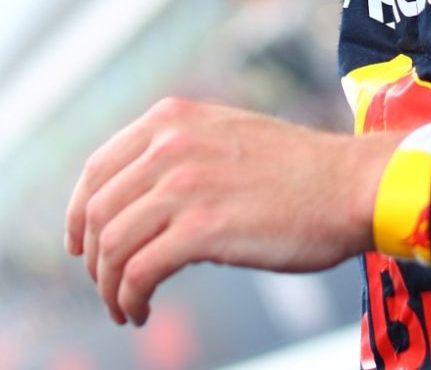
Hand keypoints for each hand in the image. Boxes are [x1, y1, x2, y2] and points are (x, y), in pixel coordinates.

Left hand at [66, 96, 402, 325]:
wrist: (352, 185)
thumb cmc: (301, 171)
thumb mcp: (228, 135)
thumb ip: (182, 152)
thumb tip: (141, 199)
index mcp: (172, 119)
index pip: (96, 168)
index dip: (78, 213)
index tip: (79, 244)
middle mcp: (171, 145)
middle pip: (99, 211)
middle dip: (94, 260)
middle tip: (106, 287)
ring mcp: (185, 185)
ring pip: (113, 246)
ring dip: (109, 287)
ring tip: (124, 307)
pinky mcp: (202, 228)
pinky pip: (140, 272)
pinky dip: (131, 298)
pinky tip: (142, 310)